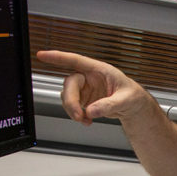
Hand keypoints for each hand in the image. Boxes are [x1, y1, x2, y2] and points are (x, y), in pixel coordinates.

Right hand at [36, 50, 155, 124]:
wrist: (133, 107)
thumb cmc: (133, 96)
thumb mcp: (126, 100)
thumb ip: (109, 105)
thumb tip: (92, 110)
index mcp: (99, 70)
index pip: (76, 60)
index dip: (58, 57)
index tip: (43, 55)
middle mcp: (90, 77)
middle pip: (70, 84)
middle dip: (71, 101)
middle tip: (78, 115)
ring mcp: (85, 88)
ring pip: (68, 96)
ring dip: (73, 110)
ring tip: (86, 120)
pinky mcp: (84, 99)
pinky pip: (73, 106)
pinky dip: (77, 115)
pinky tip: (87, 120)